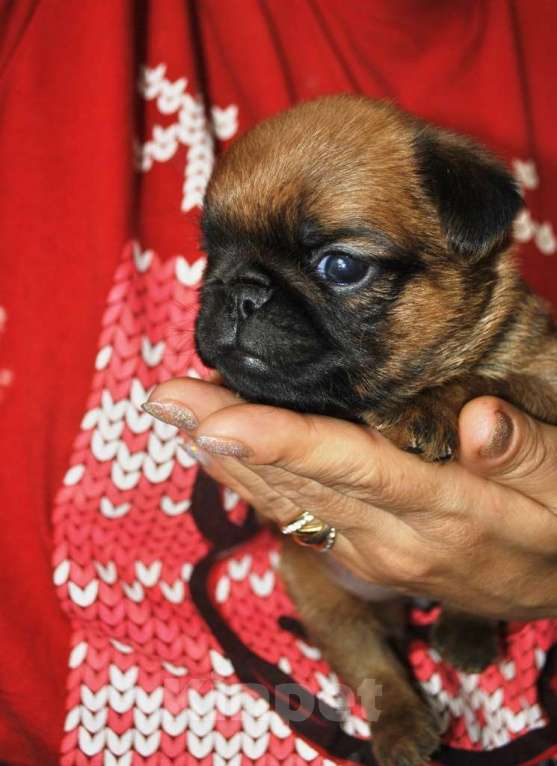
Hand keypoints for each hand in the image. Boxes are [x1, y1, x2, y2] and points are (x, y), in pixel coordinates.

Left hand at [144, 379, 556, 618]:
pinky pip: (297, 517)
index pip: (346, 465)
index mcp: (439, 507)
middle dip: (223, 437)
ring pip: (284, 501)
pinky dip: (253, 481)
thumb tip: (481, 422)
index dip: (277, 440)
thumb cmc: (555, 526)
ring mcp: (369, 550)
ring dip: (226, 458)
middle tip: (165, 397)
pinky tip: (221, 454)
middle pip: (294, 480)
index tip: (212, 418)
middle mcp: (389, 534)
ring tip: (176, 415)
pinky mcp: (361, 556)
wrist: (551, 590)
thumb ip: (526, 452)